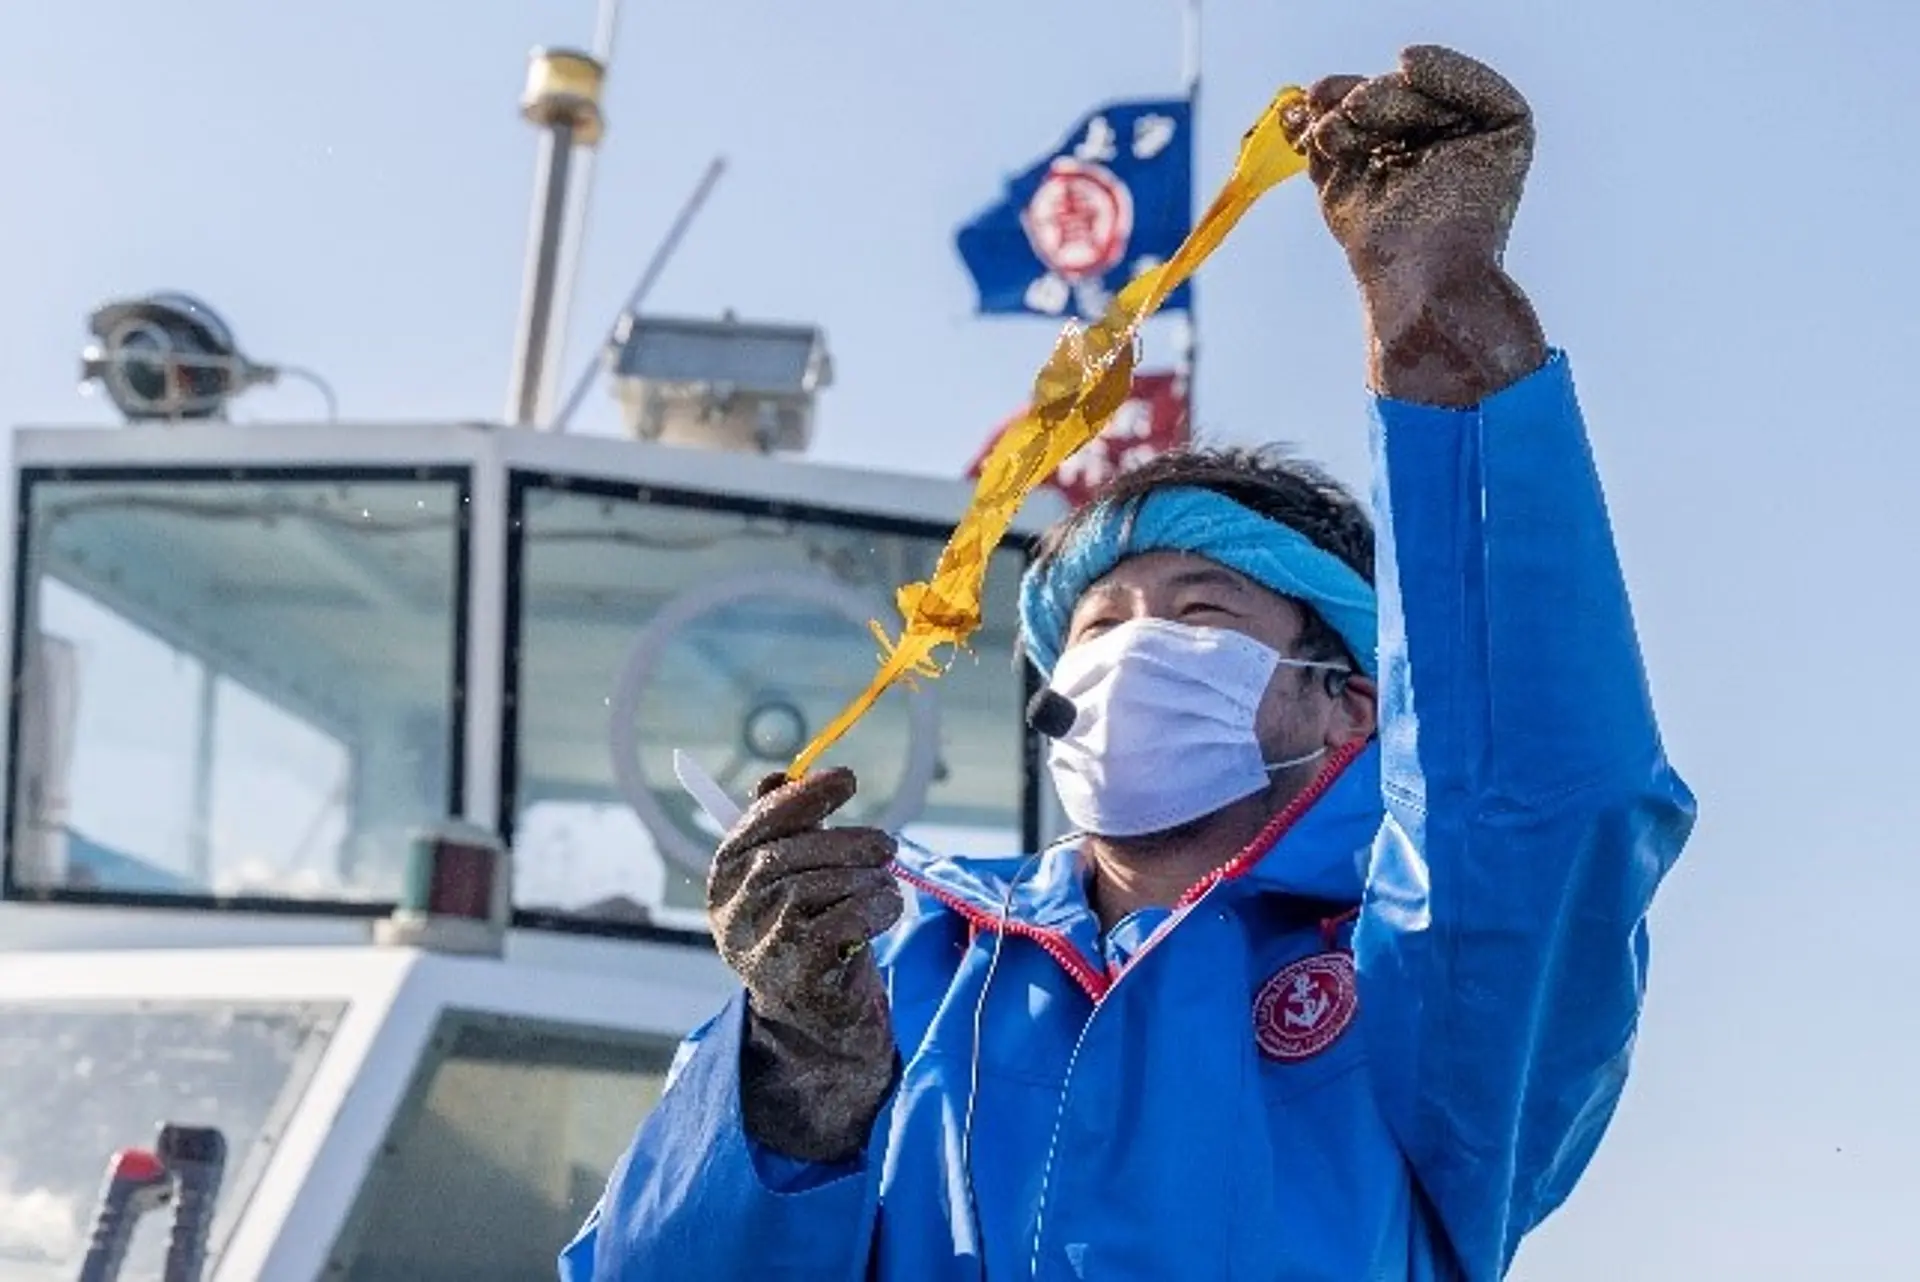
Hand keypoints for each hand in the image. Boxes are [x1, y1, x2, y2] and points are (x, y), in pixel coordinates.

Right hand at [707, 766, 902, 1160]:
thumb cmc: (811, 935)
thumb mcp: (794, 879)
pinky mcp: (798, 976)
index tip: (847, 778)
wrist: (820, 1020)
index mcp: (726, 879)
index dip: (804, 796)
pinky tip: (885, 911)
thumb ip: (786, 830)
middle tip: (886, 844)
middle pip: (791, 855)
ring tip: (885, 887)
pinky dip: (876, 908)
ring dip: (867, 880)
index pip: (758, 823)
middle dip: (848, 842)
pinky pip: (844, 920)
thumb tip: (777, 775)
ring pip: (820, 887)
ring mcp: (761, 948)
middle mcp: (733, 913)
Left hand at [1288, 46, 1547, 404]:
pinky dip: (1445, 70)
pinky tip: (1409, 66)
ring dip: (1386, 93)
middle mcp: (1449, 144)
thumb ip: (1330, 137)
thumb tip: (1306, 98)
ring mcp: (1480, 139)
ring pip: (1430, 91)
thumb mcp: (1341, 182)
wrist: (1419, 282)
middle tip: (1340, 112)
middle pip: (1402, 97)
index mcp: (1411, 157)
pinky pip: (1482, 87)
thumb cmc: (1383, 249)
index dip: (1342, 100)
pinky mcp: (1511, 132)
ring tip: (1358, 111)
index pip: (1378, 112)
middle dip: (1362, 97)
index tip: (1313, 99)